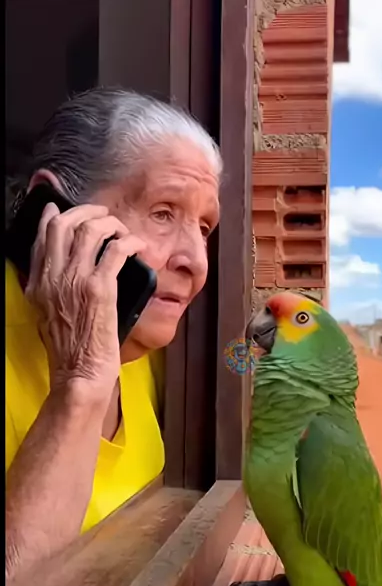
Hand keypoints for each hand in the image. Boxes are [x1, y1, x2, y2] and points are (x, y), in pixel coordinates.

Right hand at [26, 200, 146, 403]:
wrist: (80, 375)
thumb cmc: (73, 352)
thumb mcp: (50, 316)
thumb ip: (54, 290)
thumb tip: (69, 271)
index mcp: (38, 284)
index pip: (42, 238)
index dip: (54, 217)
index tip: (64, 210)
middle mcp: (52, 278)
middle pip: (63, 224)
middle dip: (86, 211)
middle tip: (103, 215)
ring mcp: (74, 281)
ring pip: (90, 230)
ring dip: (111, 224)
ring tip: (123, 231)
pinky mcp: (99, 288)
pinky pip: (116, 250)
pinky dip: (130, 242)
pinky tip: (139, 246)